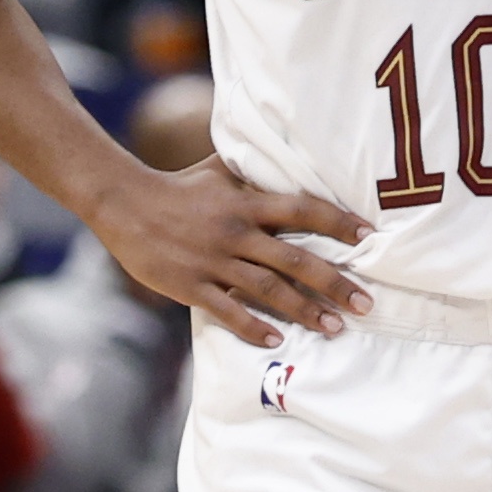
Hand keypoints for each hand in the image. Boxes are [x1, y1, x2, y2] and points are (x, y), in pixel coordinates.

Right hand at [87, 155, 370, 346]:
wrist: (122, 202)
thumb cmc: (177, 186)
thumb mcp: (218, 170)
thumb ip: (253, 169)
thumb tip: (287, 151)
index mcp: (244, 203)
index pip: (301, 208)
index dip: (337, 221)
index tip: (368, 237)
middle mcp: (233, 232)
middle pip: (294, 258)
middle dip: (334, 282)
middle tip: (367, 304)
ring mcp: (212, 261)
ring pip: (267, 289)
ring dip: (304, 310)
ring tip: (334, 327)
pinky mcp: (189, 285)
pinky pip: (227, 310)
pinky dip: (253, 326)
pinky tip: (276, 340)